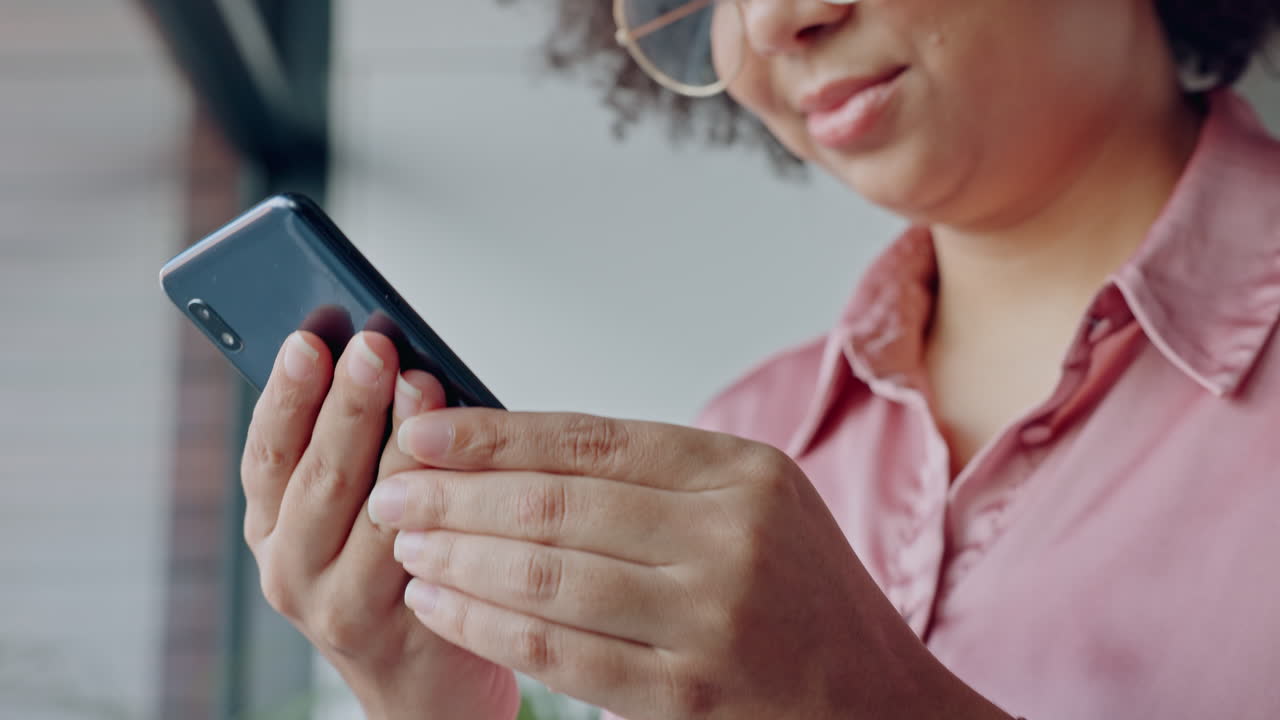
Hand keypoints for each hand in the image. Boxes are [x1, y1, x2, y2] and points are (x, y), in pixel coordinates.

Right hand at [240, 331, 518, 719]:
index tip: (309, 340)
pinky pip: (430, 549)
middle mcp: (292, 568)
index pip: (268, 452)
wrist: (421, 683)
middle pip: (320, 475)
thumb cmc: (387, 574)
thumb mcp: (345, 510)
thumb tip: (387, 357)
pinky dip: (446, 496)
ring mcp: (344, 604)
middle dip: (349, 402)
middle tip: (374, 346)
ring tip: (424, 382)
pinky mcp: (405, 627)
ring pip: (376, 510)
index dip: (287, 394)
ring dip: (401, 441)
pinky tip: (463, 455)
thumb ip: (352, 446)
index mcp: (270, 527)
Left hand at [372, 411, 1012, 719]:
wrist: (873, 699)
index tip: (428, 429)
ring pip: (548, 576)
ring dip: (459, 556)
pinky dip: (486, 625)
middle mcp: (729, 537)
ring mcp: (709, 619)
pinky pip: (559, 652)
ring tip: (406, 541)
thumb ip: (655, 475)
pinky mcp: (685, 694)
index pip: (593, 439)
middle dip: (458, 493)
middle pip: (559, 503)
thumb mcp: (753, 501)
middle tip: (393, 486)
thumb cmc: (800, 592)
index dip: (497, 433)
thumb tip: (517, 450)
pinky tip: (441, 603)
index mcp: (742, 472)